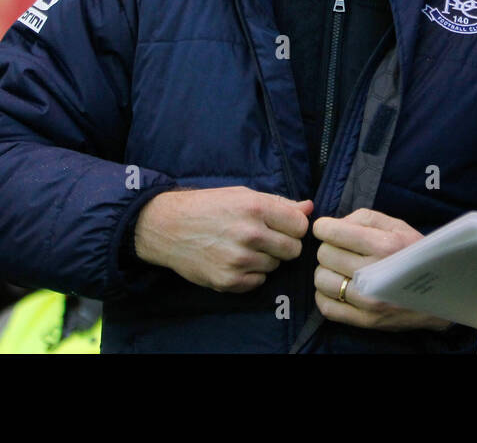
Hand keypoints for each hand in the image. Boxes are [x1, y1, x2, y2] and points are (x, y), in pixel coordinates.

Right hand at [133, 186, 312, 292]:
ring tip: (245, 247)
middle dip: (284, 245)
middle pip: (293, 250)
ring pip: (275, 266)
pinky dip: (252, 274)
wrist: (168, 227)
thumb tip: (309, 208)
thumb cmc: (208, 207)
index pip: (300, 226)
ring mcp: (238, 260)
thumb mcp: (243, 195)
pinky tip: (236, 261)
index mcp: (256, 208)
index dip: (294, 227)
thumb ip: (279, 203)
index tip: (283, 226)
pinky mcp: (228, 280)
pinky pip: (258, 281)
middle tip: (266, 239)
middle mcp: (249, 234)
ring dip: (266, 259)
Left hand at [312, 208, 450, 331]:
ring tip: (341, 269)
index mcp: (384, 245)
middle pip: (325, 254)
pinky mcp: (364, 321)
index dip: (324, 227)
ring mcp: (368, 301)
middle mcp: (374, 273)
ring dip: (327, 271)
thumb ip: (364, 218)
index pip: (333, 232)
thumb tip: (334, 225)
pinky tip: (340, 287)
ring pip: (321, 279)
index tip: (326, 228)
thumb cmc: (416, 254)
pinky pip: (325, 306)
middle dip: (329, 247)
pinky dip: (325, 294)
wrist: (441, 294)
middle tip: (341, 249)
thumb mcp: (398, 226)